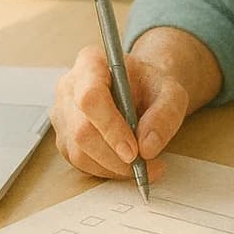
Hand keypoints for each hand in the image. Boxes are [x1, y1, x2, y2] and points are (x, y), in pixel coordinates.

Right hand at [50, 44, 188, 181]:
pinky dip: (106, 170)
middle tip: (146, 165)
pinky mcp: (64, 137)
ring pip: (78, 152)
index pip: (91, 97)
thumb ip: (165, 115)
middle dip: (115, 156)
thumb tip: (147, 147)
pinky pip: (79, 162)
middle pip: (82, 130)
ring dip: (113, 167)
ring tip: (144, 166)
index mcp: (91, 63)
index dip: (110, 127)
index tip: (134, 151)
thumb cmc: (151, 87)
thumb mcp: (171, 93)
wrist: (140, 90)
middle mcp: (69, 86)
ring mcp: (62, 113)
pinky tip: (126, 164)